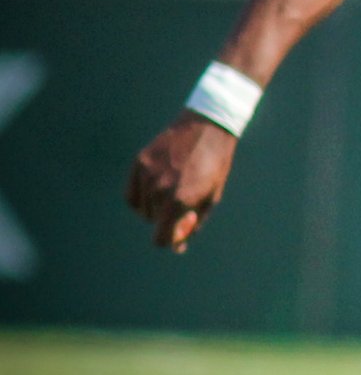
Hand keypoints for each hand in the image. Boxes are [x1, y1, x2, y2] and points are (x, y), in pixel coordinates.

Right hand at [125, 113, 237, 251]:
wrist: (207, 127)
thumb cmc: (215, 164)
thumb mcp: (212, 197)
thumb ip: (194, 223)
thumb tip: (177, 246)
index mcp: (180, 200)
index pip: (161, 238)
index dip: (169, 240)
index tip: (177, 234)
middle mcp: (159, 189)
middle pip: (154, 222)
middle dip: (168, 219)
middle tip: (184, 205)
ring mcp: (147, 175)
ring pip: (141, 209)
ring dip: (154, 208)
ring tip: (174, 191)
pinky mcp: (139, 163)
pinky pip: (131, 194)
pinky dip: (141, 197)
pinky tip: (156, 189)